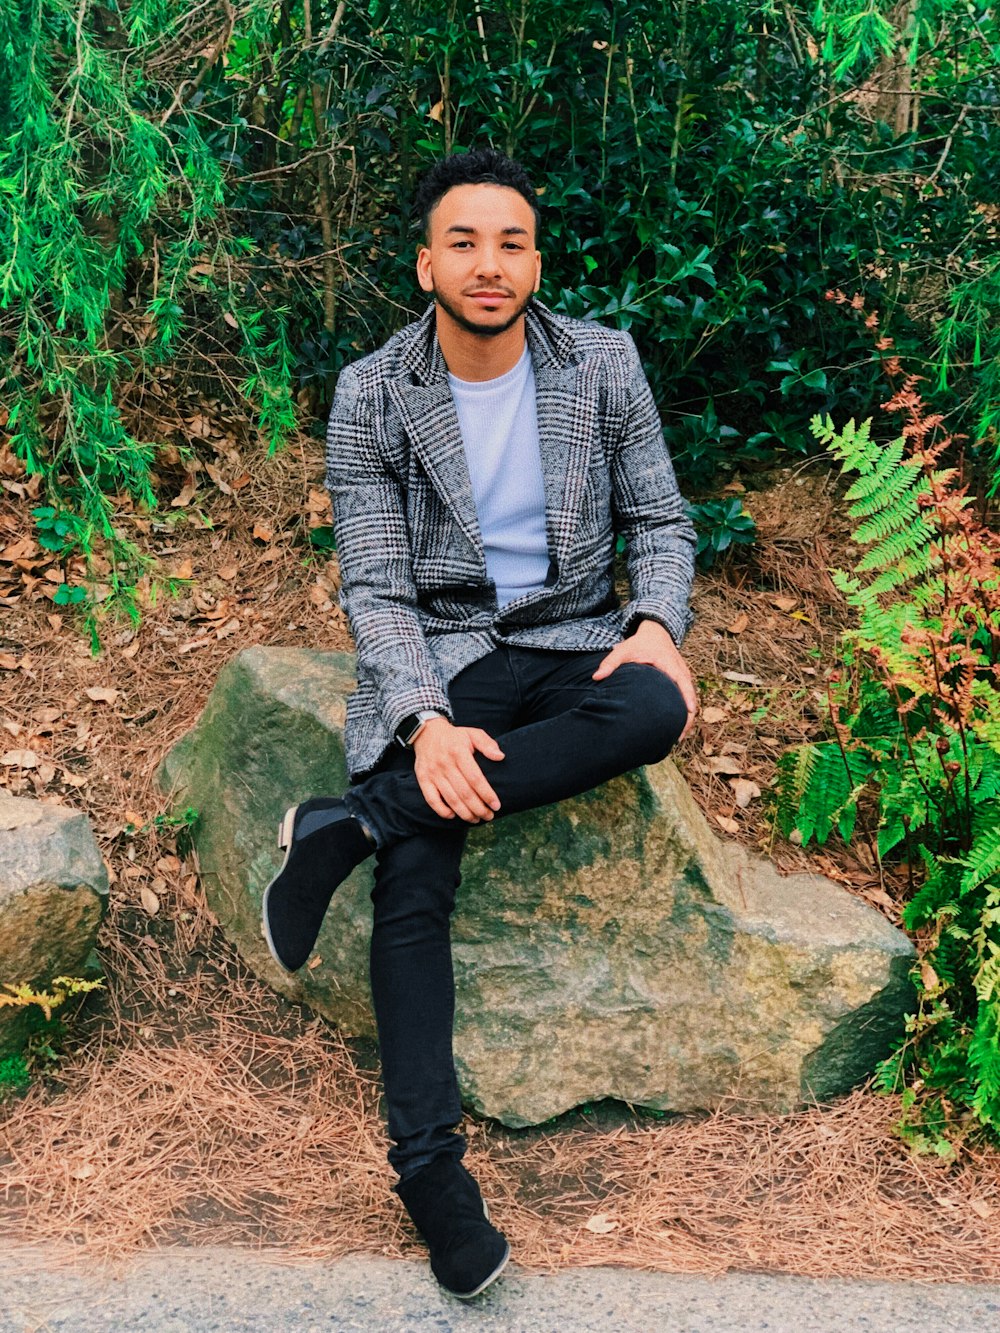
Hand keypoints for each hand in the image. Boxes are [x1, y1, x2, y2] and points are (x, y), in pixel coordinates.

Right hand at [411, 717, 505, 821]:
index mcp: (458, 752)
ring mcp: (432, 773)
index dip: (487, 794)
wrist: (426, 732)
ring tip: (476, 819)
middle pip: (464, 793)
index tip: (496, 805)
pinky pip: (431, 799)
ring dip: (465, 813)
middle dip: (479, 808)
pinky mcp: (423, 779)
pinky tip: (453, 816)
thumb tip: (500, 757)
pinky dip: (442, 810)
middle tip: (489, 816)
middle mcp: (445, 764)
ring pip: (450, 799)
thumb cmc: (455, 737)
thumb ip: (487, 744)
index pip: (475, 778)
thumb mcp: (473, 733)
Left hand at [592, 619, 697, 740]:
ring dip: (687, 717)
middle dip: (688, 717)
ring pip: (690, 699)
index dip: (687, 701)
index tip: (687, 714)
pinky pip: (687, 697)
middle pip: (690, 697)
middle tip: (679, 737)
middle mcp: (681, 672)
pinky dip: (685, 710)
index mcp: (670, 666)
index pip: (684, 685)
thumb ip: (610, 663)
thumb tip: (596, 677)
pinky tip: (677, 725)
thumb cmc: (639, 643)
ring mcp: (683, 676)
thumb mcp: (623, 650)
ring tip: (678, 737)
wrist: (656, 633)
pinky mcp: (682, 680)